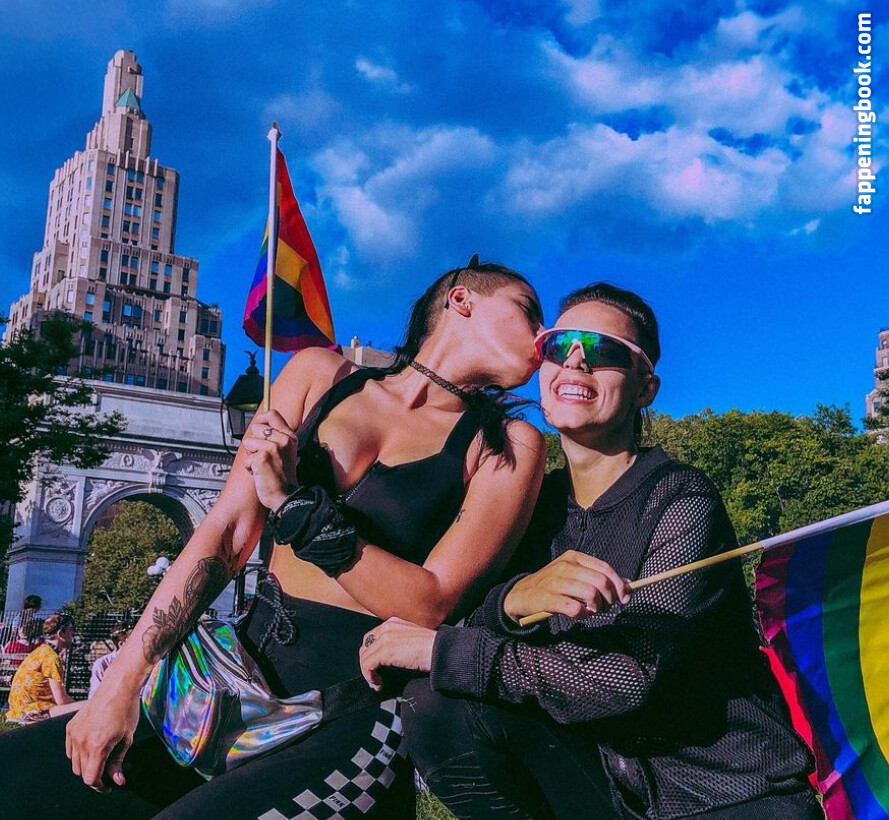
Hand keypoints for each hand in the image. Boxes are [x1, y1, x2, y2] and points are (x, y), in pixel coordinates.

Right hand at [65, 680, 141, 791]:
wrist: (117, 687)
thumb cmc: (126, 711)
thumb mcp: (127, 739)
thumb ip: (118, 762)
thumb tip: (117, 781)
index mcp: (97, 747)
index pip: (91, 778)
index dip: (100, 786)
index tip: (108, 786)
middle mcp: (81, 742)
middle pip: (81, 772)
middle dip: (94, 776)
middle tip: (106, 773)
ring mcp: (73, 734)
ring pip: (74, 762)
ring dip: (85, 765)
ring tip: (100, 759)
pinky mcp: (70, 727)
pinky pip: (69, 749)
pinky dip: (77, 754)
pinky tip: (91, 747)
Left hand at [242, 410, 298, 509]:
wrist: (286, 497)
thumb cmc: (282, 477)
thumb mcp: (285, 452)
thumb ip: (275, 437)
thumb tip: (257, 426)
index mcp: (290, 436)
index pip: (272, 414)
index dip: (260, 419)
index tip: (257, 430)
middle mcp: (283, 439)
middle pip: (256, 428)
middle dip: (253, 443)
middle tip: (263, 456)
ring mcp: (274, 448)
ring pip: (248, 443)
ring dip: (251, 456)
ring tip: (262, 466)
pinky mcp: (263, 458)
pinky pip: (246, 459)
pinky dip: (250, 468)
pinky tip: (260, 474)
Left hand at [359, 617, 435, 690]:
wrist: (441, 650)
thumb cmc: (433, 648)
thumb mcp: (412, 640)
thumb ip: (399, 643)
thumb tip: (390, 660)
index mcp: (393, 623)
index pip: (372, 638)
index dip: (371, 655)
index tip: (376, 668)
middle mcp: (388, 627)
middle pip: (365, 647)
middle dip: (367, 664)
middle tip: (374, 678)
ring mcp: (386, 638)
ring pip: (364, 657)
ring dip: (368, 673)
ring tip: (376, 683)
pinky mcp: (386, 650)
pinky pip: (367, 665)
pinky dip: (370, 677)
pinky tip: (378, 683)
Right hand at [504, 550, 630, 621]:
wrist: (523, 593)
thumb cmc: (554, 585)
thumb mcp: (575, 574)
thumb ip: (598, 577)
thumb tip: (628, 584)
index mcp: (574, 557)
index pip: (605, 568)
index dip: (619, 584)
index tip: (624, 598)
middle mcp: (565, 566)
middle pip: (601, 582)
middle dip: (609, 599)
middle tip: (604, 607)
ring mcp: (556, 582)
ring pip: (591, 595)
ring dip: (596, 608)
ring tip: (590, 610)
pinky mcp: (548, 599)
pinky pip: (576, 609)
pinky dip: (582, 615)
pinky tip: (577, 614)